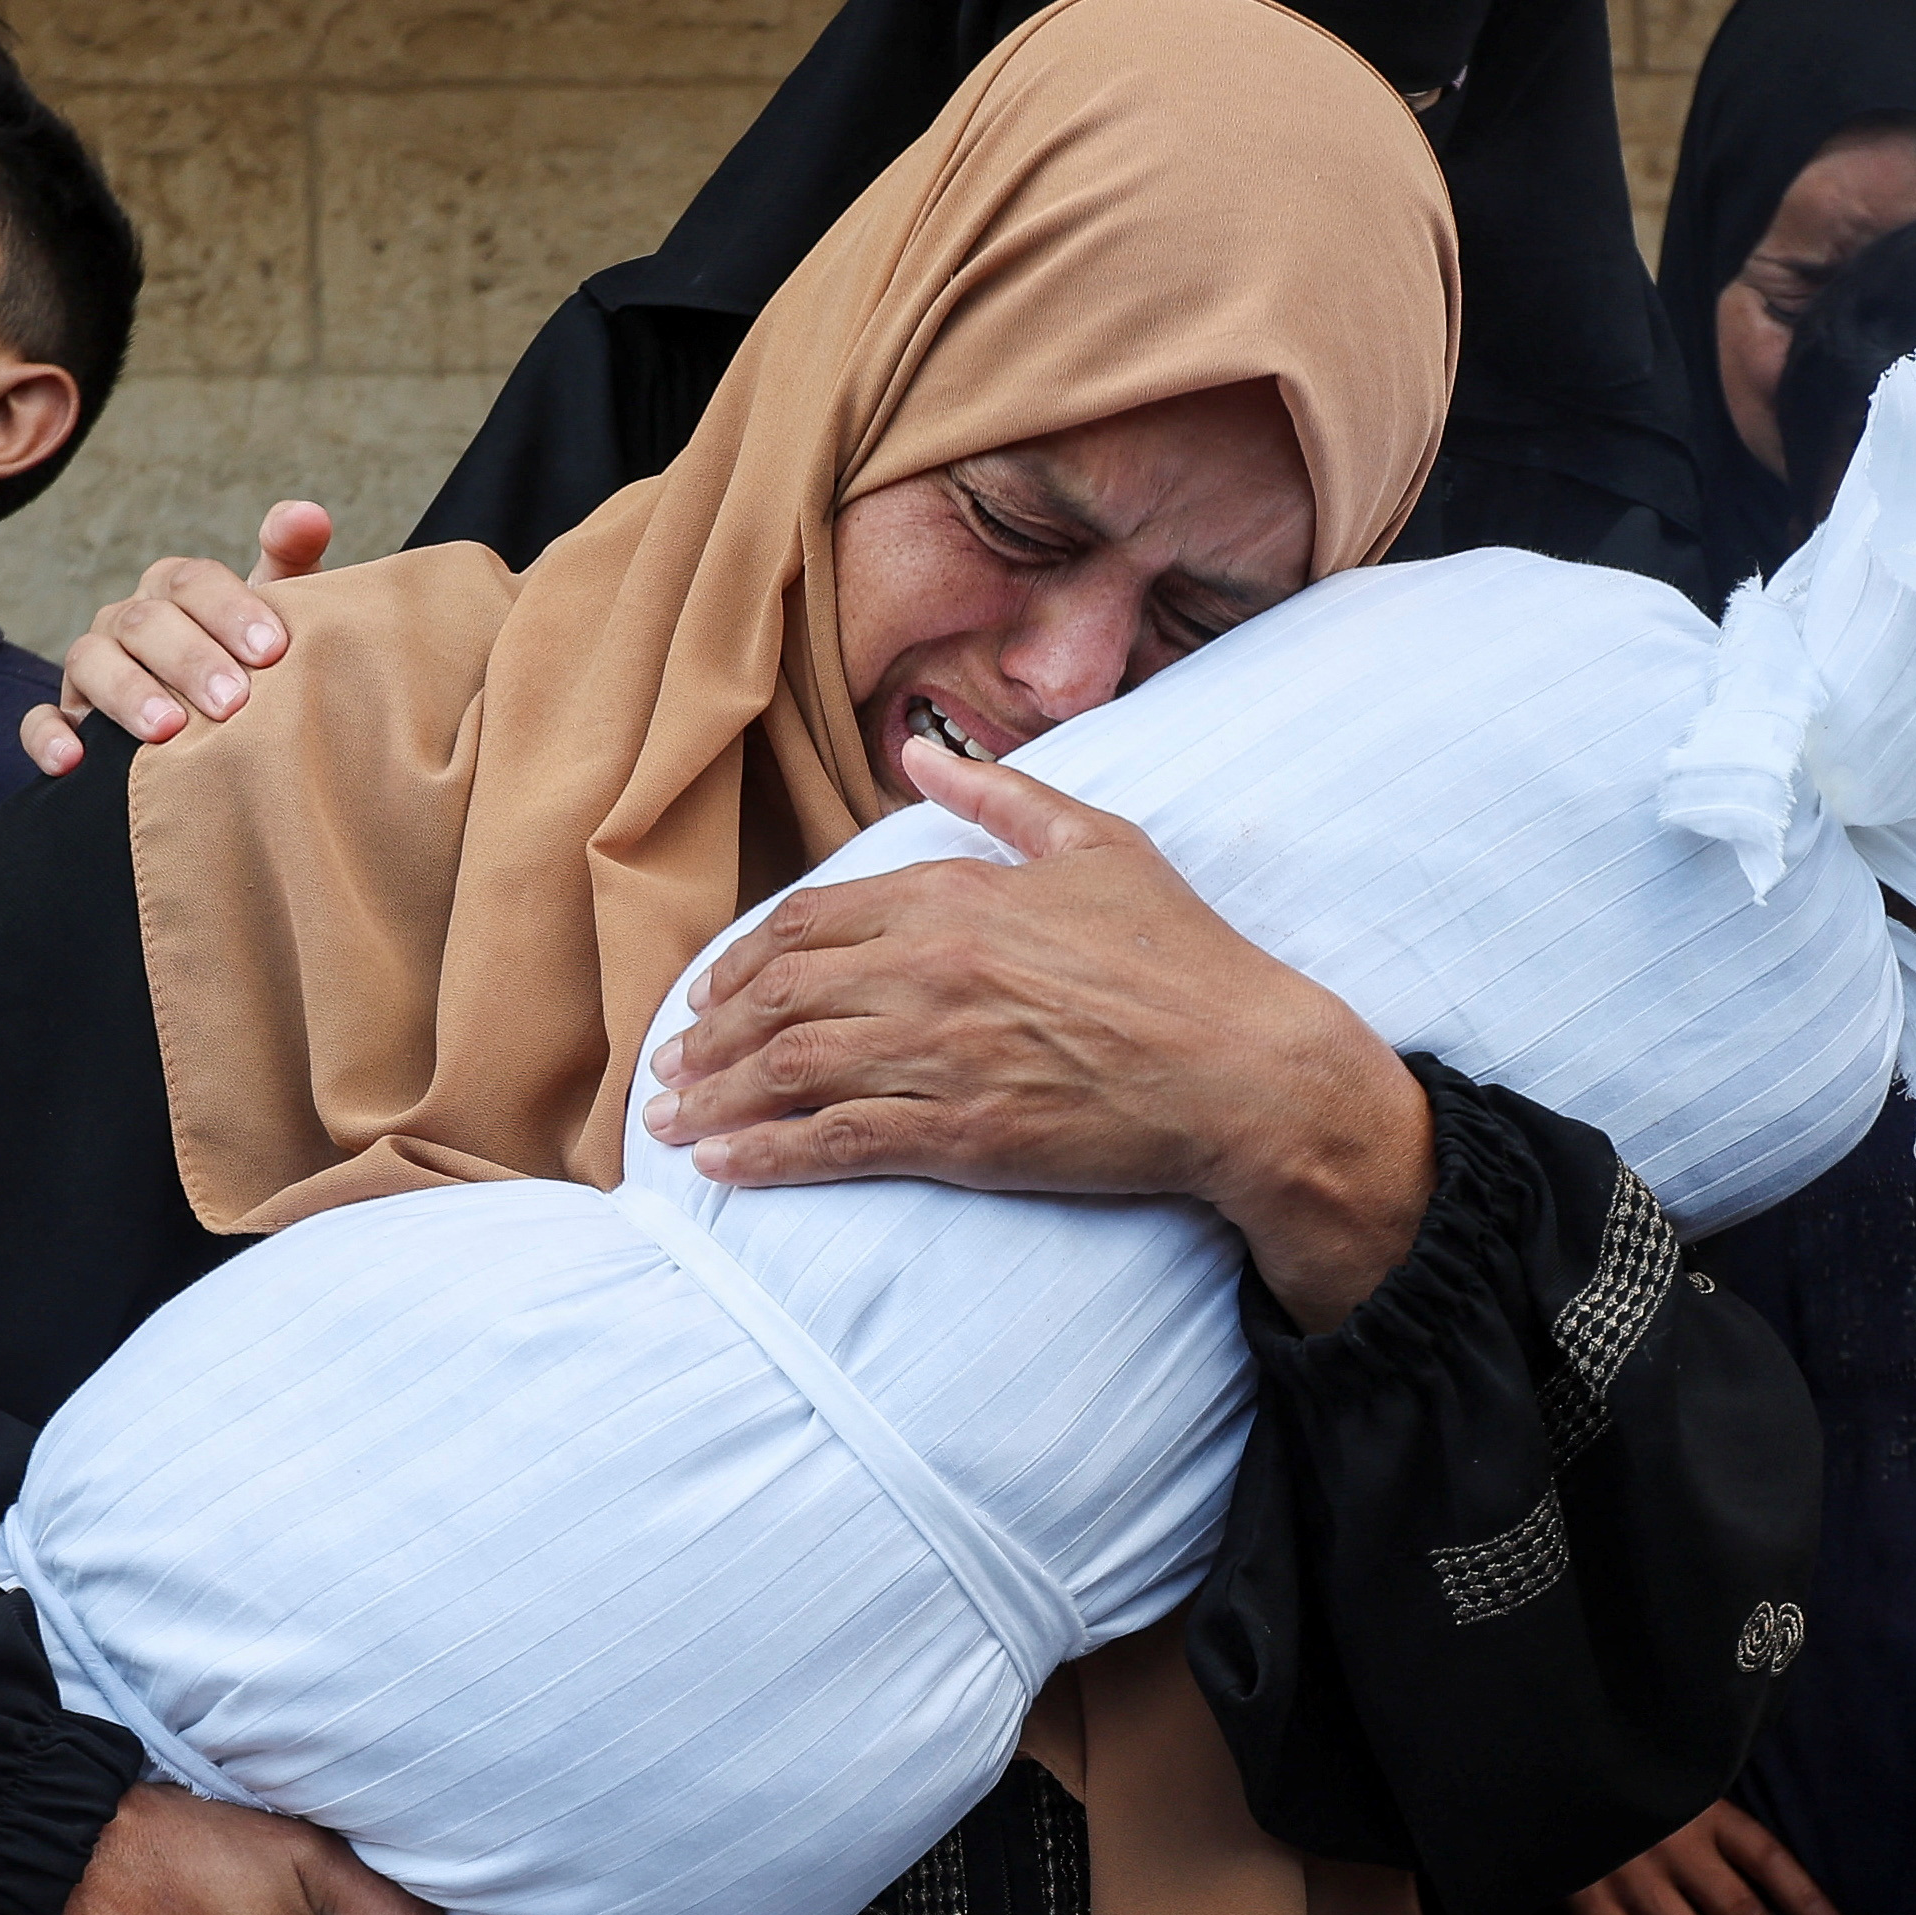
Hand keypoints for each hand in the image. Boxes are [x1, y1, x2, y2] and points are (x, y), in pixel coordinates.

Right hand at [20, 501, 334, 773]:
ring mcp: (93, 668)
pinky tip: (73, 761)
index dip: (231, 610)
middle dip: (189, 661)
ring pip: (90, 661)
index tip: (273, 650)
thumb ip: (291, 560)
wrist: (235, 729)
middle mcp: (129, 619)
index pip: (194, 582)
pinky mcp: (69, 720)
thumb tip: (308, 515)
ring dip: (127, 693)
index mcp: (178, 589)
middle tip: (233, 702)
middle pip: (145, 623)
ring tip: (168, 731)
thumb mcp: (283, 612)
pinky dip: (48, 737)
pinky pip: (40, 722)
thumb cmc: (260, 662)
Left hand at [640, 737, 1433, 1326]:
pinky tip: (722, 1167)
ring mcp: (940, 1054)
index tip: (709, 990)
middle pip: (779, 996)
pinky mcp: (960, 1133)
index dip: (741, 959)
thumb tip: (921, 747)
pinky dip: (766, 1155)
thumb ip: (1000, 793)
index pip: (807, 922)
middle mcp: (930, 970)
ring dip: (716, 1097)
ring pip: (789, 1070)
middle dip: (708, 1034)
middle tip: (671, 1065)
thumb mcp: (1098, 842)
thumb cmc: (1182, 956)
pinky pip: (834, 1141)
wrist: (1243, 1069)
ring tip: (672, 1120)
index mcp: (954, 895)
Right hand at [1567, 1801, 1845, 1914]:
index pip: (1768, 1860)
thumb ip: (1707, 1818)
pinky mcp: (1588, 1899)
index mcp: (1704, 1812)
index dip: (1805, 1901)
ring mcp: (1631, 1876)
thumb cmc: (1619, 1776)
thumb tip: (1754, 1878)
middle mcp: (1676, 1846)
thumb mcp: (1674, 1779)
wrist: (1545, 1767)